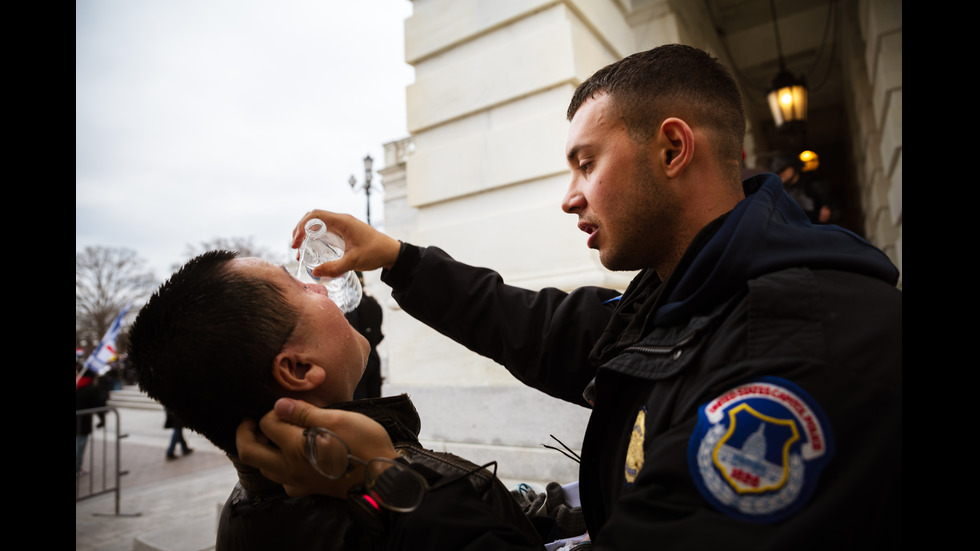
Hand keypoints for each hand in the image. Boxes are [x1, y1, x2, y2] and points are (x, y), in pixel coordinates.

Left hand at [236, 398, 397, 497]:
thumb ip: (304, 412)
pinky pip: (281, 480)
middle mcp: (289, 467)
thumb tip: (278, 405)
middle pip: (249, 452)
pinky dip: (277, 466)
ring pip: (263, 467)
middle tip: (252, 420)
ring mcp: (297, 481)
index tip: (286, 406)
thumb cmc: (364, 444)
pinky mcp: (307, 489)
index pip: (267, 424)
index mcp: (295, 447)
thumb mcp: (337, 419)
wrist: (382, 477)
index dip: (272, 410)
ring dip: (260, 449)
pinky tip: (290, 457)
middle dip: (245, 433)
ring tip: (271, 435)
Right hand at [291, 210, 401, 275]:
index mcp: (343, 221)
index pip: (315, 216)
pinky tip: (314, 252)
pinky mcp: (345, 233)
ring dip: (308, 235)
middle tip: (295, 247)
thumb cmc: (376, 253)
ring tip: (301, 252)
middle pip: (314, 218)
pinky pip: (326, 231)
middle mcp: (342, 220)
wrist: (391, 253)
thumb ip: (334, 268)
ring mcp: (343, 226)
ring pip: (319, 224)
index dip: (301, 227)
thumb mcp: (354, 261)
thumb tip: (315, 272)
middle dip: (301, 231)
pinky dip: (316, 238)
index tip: (296, 243)